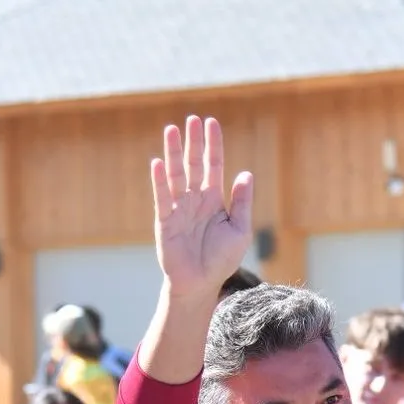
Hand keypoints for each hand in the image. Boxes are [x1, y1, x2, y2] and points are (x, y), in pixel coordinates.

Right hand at [150, 115, 253, 297]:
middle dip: (193, 142)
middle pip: (194, 164)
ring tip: (171, 130)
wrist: (201, 284)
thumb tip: (245, 173)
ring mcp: (179, 209)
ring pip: (176, 175)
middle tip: (192, 119)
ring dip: (174, 153)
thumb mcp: (239, 230)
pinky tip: (158, 163)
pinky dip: (160, 181)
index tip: (211, 123)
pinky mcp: (165, 221)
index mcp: (214, 199)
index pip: (213, 165)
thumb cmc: (221, 260)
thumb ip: (242, 202)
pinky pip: (162, 198)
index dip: (213, 145)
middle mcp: (195, 200)